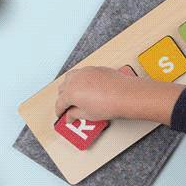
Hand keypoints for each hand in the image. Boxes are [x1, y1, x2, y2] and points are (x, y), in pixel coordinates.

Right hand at [55, 66, 182, 123]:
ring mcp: (85, 72)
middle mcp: (75, 79)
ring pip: (70, 77)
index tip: (62, 115)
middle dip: (63, 98)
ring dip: (69, 86)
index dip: (59, 111)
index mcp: (70, 92)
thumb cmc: (109, 104)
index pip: (60, 103)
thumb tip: (70, 116)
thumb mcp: (88, 115)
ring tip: (75, 95)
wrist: (125, 95)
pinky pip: (81, 73)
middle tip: (68, 107)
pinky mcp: (94, 68)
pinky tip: (85, 87)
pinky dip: (79, 80)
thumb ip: (75, 115)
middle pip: (62, 89)